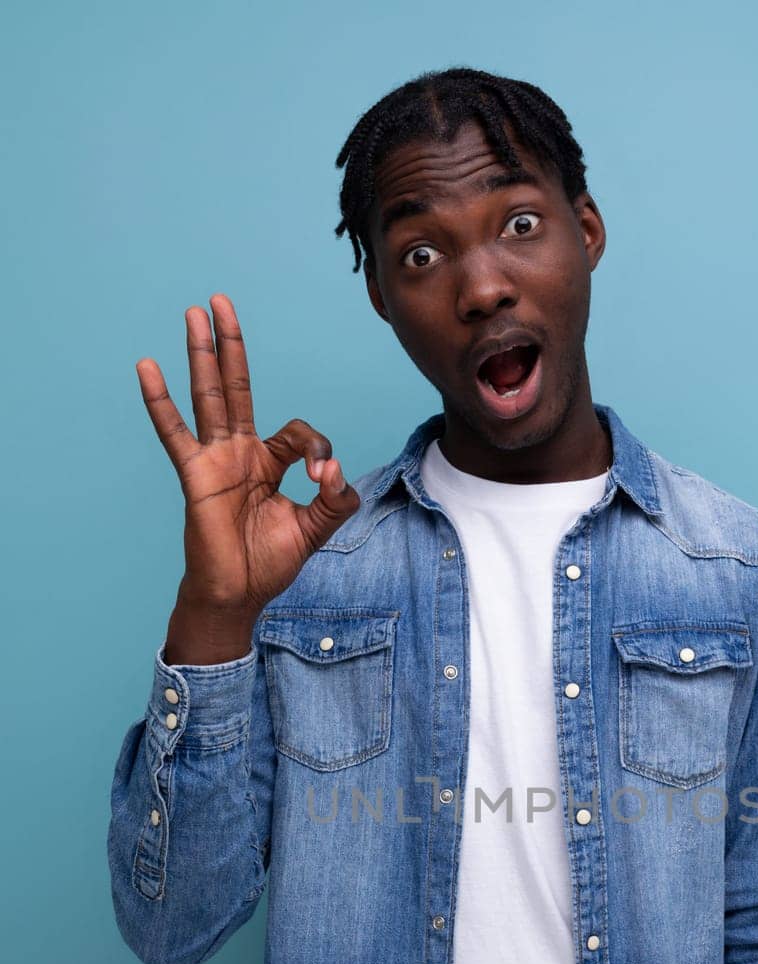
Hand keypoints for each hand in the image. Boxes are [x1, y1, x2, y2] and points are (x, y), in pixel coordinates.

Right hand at [135, 293, 360, 626]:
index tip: (324, 476)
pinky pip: (175, 432)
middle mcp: (241, 452)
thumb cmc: (270, 563)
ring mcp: (216, 459)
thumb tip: (334, 468)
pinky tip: (147, 366)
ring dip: (203, 354)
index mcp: (270, 462)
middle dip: (232, 345)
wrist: (239, 593)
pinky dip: (160, 401)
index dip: (317, 447)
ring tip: (195, 313)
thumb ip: (336, 499)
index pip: (298, 432)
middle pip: (236, 387)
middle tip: (221, 301)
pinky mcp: (196, 474)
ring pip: (209, 397)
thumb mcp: (316, 528)